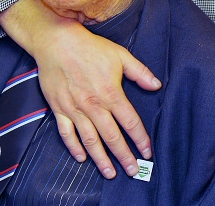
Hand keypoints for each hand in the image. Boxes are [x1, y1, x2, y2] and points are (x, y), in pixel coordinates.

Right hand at [0, 0, 161, 177]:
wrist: (57, 42)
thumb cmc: (90, 47)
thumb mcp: (121, 55)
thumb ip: (140, 72)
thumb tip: (156, 86)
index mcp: (111, 93)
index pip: (130, 122)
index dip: (141, 139)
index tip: (148, 152)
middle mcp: (94, 105)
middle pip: (112, 137)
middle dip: (124, 156)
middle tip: (133, 171)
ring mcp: (75, 109)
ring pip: (90, 140)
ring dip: (101, 159)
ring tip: (110, 173)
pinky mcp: (59, 108)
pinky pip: (67, 133)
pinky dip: (74, 148)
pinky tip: (82, 158)